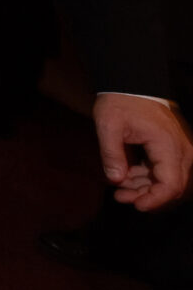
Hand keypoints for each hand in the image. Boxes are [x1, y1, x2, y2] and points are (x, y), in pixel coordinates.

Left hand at [93, 93, 192, 210]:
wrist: (132, 83)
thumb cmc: (120, 102)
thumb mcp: (108, 125)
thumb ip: (111, 153)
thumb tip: (115, 180)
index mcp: (168, 145)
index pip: (172, 184)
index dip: (156, 200)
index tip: (136, 206)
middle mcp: (181, 150)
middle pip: (172, 187)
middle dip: (147, 196)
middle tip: (120, 197)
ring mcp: (180, 150)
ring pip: (169, 181)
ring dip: (145, 189)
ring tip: (118, 190)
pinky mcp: (172, 150)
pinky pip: (165, 171)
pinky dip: (147, 178)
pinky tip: (125, 178)